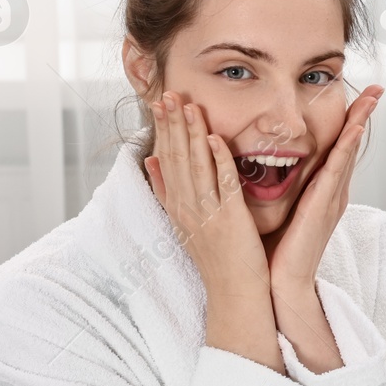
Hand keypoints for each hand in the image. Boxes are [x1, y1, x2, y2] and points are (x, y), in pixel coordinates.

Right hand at [144, 91, 269, 299]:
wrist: (235, 292)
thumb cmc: (216, 257)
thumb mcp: (184, 222)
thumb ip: (166, 190)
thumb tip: (150, 161)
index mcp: (176, 206)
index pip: (164, 160)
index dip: (161, 130)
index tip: (159, 102)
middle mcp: (186, 207)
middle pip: (175, 158)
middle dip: (171, 124)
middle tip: (166, 93)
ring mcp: (206, 213)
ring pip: (195, 166)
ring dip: (191, 134)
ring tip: (187, 105)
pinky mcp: (230, 220)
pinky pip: (222, 185)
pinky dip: (218, 161)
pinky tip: (216, 138)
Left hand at [265, 83, 382, 296]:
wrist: (279, 285)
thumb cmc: (273, 252)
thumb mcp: (275, 210)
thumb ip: (274, 188)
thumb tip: (255, 165)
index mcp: (321, 192)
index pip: (336, 149)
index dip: (347, 123)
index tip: (354, 97)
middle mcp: (332, 193)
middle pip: (349, 146)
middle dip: (362, 116)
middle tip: (376, 89)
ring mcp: (331, 199)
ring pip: (348, 152)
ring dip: (360, 123)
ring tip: (372, 98)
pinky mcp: (324, 207)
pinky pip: (337, 171)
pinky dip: (346, 149)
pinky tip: (353, 129)